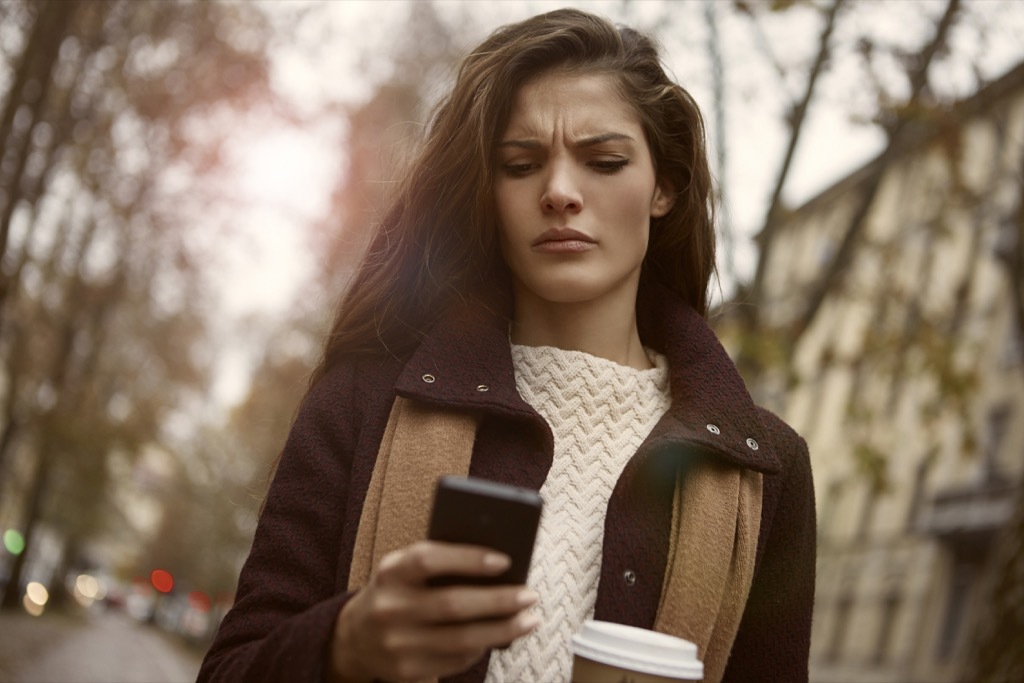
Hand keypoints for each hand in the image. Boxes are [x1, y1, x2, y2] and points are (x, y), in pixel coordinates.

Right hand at [328, 541, 539, 682]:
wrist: (356, 637)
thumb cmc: (399, 591)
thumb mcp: (406, 569)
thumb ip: (441, 563)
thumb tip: (500, 566)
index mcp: (390, 572)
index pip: (428, 559)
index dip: (467, 558)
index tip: (504, 560)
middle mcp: (389, 608)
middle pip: (452, 605)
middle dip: (498, 601)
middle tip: (530, 595)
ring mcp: (396, 643)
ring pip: (461, 639)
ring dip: (502, 630)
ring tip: (529, 619)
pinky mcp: (407, 671)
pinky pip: (456, 660)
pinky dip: (483, 647)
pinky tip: (500, 636)